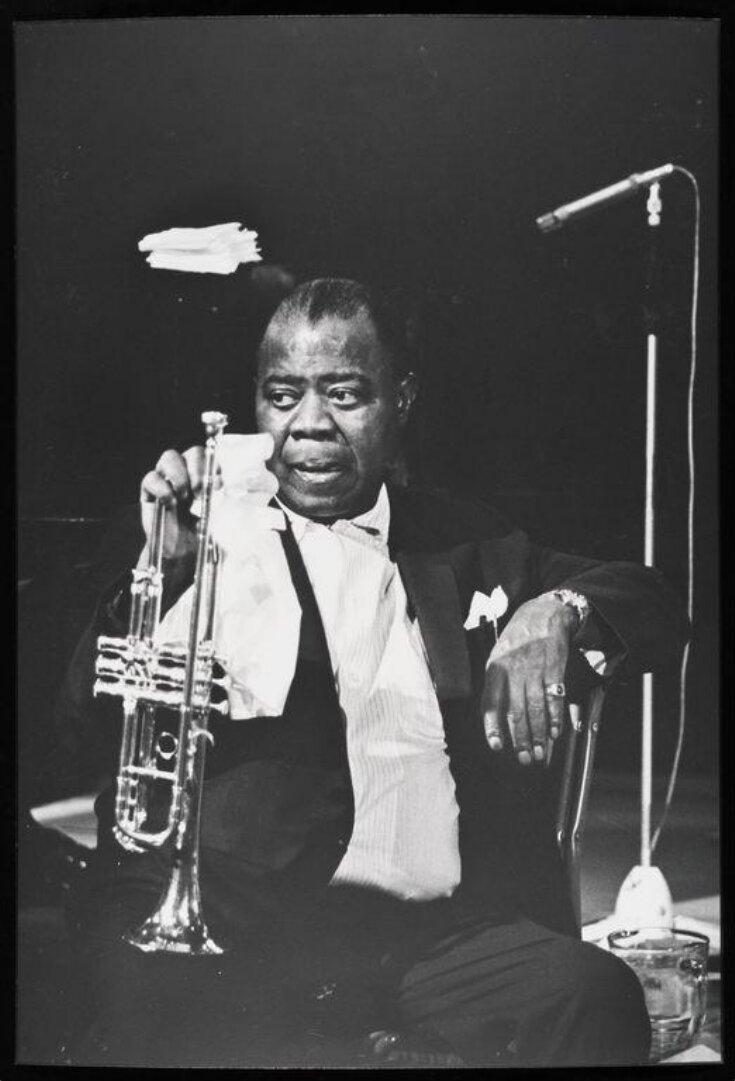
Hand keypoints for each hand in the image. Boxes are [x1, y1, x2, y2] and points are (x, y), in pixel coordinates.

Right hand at [139, 446, 213, 559]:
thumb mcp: (213, 522)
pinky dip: (161, 488)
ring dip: (180, 476)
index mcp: (203, 479)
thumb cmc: (196, 536)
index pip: (210, 459)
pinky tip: (170, 503)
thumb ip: (218, 507)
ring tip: (184, 497)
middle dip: (198, 469)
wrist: (177, 555)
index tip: (218, 485)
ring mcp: (165, 479)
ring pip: (169, 457)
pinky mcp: (148, 491)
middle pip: (192, 452)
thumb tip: (219, 491)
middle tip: (200, 491)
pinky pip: (151, 478)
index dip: (214, 466)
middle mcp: (185, 474)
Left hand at [482, 594, 577, 765]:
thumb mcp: (498, 657)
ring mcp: (534, 669)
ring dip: (540, 733)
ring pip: (536, 708)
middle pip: (516, 711)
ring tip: (542, 752)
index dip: (493, 726)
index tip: (497, 746)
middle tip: (527, 758)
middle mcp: (513, 670)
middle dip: (522, 739)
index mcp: (495, 669)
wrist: (541, 614)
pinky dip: (556, 717)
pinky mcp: (554, 667)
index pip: (490, 703)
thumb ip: (497, 685)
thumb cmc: (516, 640)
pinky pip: (554, 697)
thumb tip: (497, 719)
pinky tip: (556, 731)